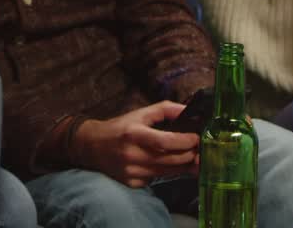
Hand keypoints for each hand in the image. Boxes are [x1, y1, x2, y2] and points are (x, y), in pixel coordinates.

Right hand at [71, 102, 200, 187]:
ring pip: (171, 172)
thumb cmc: (120, 128)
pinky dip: (168, 171)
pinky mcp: (134, 183)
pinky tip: (167, 162)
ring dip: (184, 163)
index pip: (167, 141)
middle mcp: (133, 155)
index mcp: (134, 134)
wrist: (92, 147)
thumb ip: (166, 110)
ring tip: (191, 154)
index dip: (187, 141)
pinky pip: (160, 179)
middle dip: (191, 153)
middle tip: (199, 146)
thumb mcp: (140, 113)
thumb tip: (189, 111)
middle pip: (173, 159)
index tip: (197, 137)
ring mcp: (133, 172)